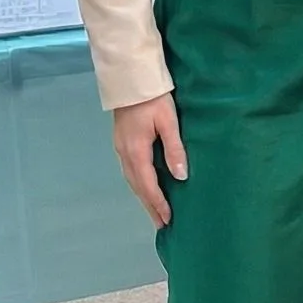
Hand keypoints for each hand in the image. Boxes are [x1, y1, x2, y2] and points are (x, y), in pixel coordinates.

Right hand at [112, 94, 185, 225]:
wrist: (130, 78)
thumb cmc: (153, 97)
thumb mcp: (168, 121)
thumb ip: (174, 149)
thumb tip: (181, 177)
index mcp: (136, 151)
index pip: (148, 185)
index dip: (158, 203)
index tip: (168, 219)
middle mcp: (125, 153)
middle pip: (137, 186)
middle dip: (149, 206)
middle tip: (162, 224)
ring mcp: (120, 147)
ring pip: (132, 179)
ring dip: (143, 196)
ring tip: (155, 211)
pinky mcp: (121, 141)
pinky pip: (130, 170)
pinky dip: (139, 183)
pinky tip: (146, 186)